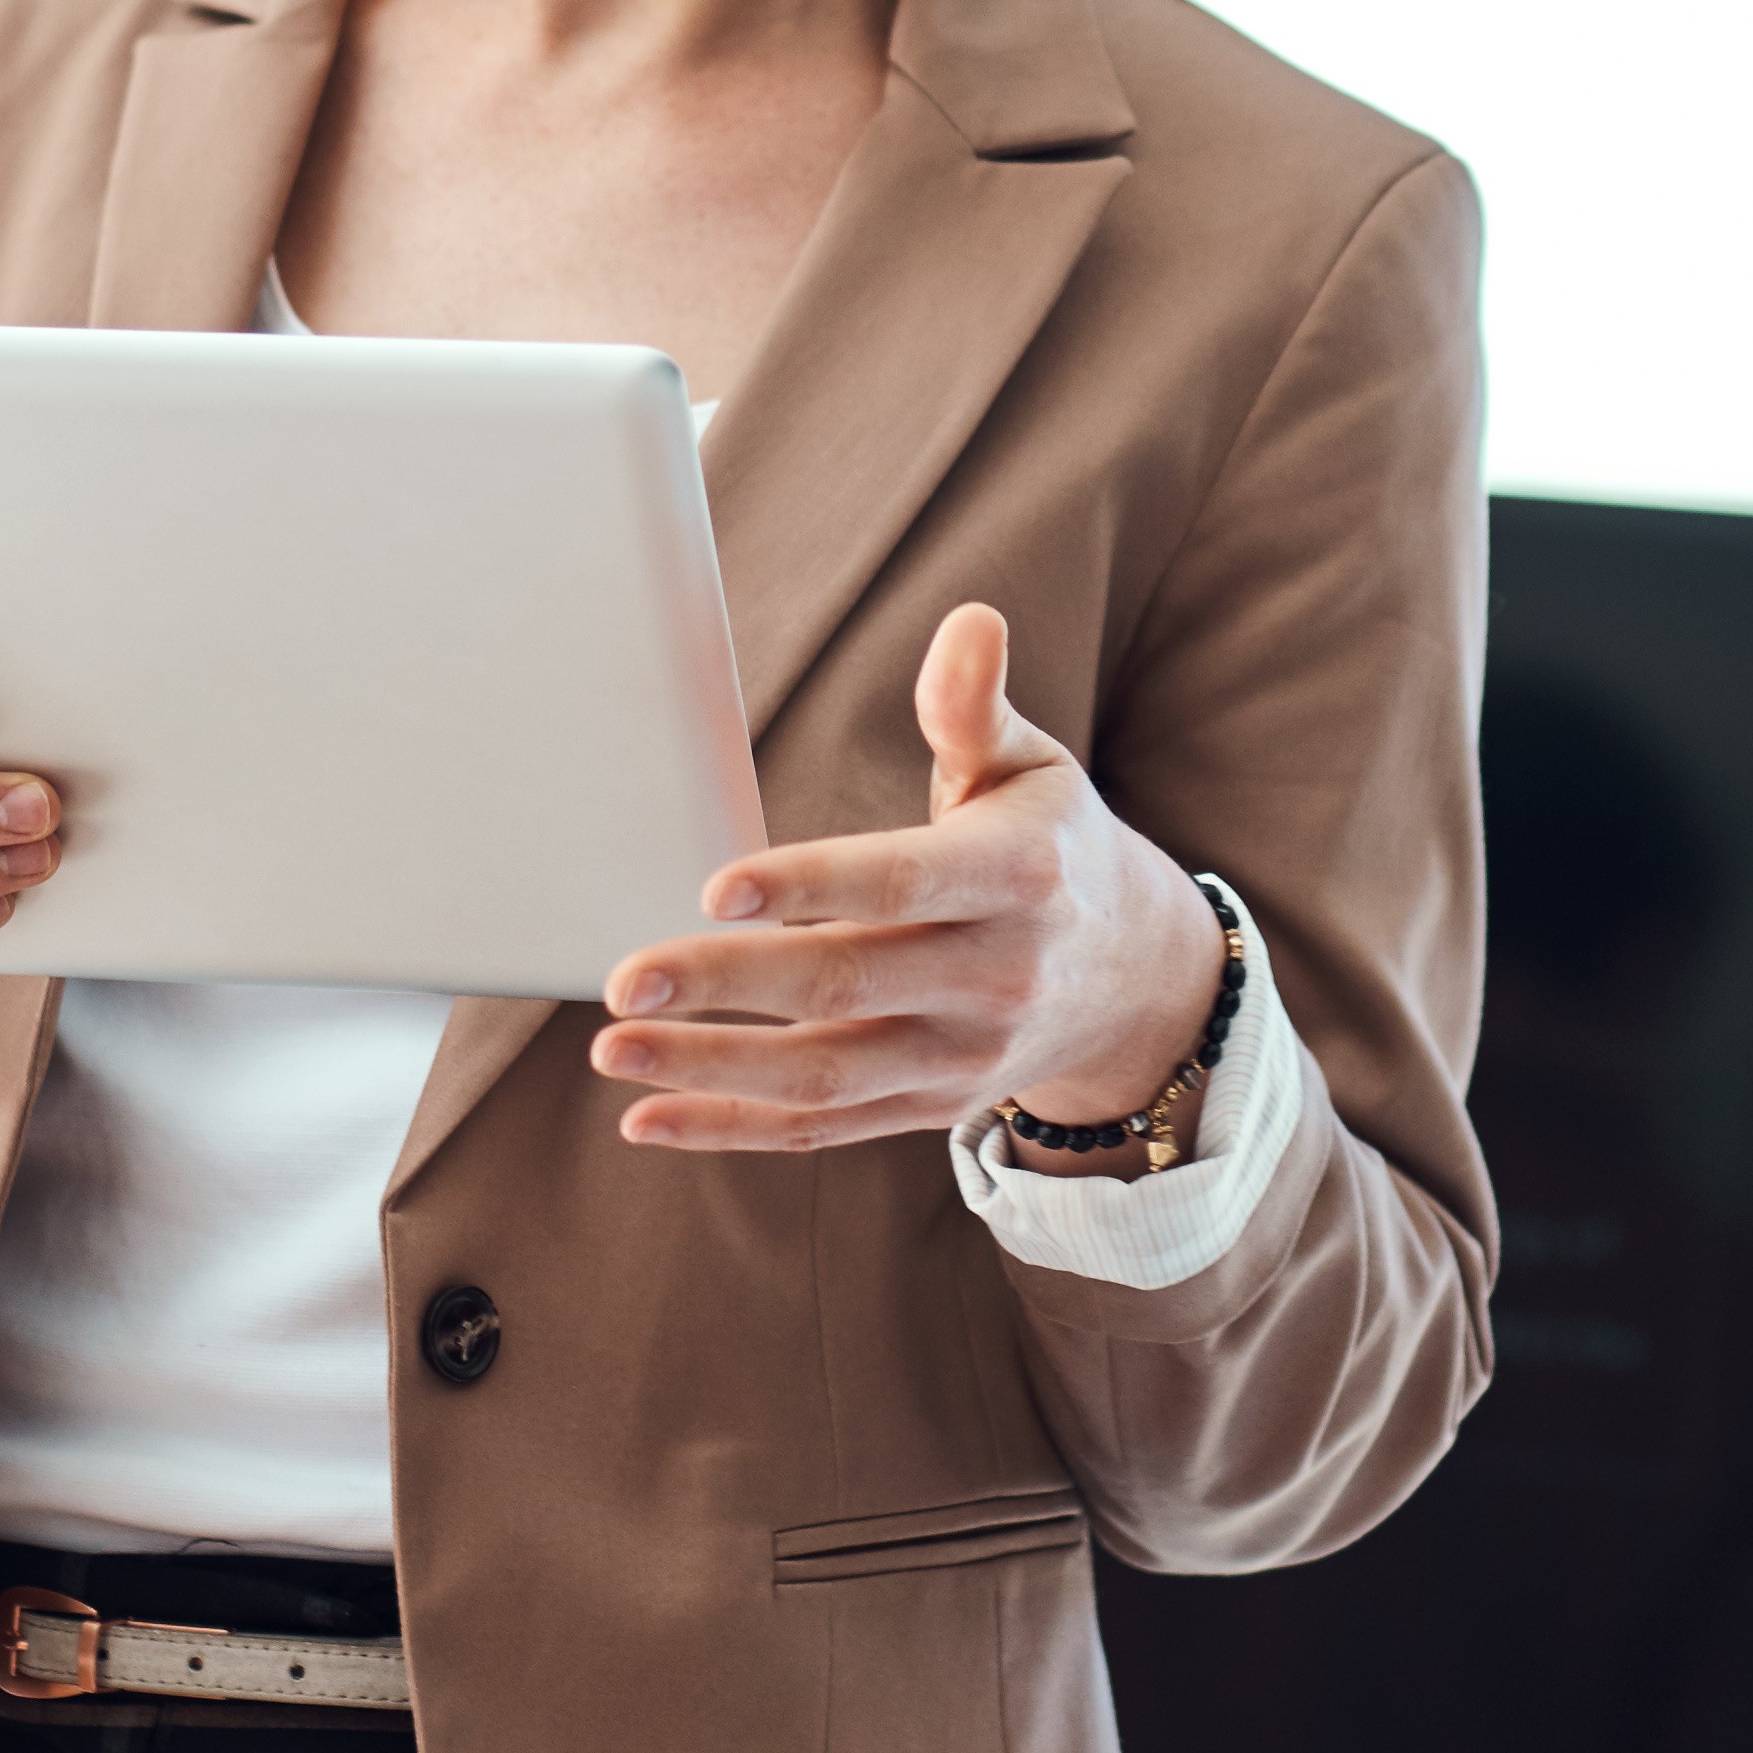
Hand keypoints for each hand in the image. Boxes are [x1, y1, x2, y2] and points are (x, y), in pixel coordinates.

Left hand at [587, 604, 1226, 1156]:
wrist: (1138, 983)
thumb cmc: (1054, 846)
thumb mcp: (1035, 768)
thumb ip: (977, 707)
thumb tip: (968, 623)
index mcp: (1017, 877)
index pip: (902, 884)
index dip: (809, 886)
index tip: (714, 886)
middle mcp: (994, 976)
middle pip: (846, 983)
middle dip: (728, 982)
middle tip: (625, 978)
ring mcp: (961, 1055)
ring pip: (826, 1073)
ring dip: (712, 1068)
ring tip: (614, 1048)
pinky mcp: (930, 1106)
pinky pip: (823, 1130)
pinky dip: (732, 1129)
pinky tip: (646, 1118)